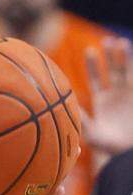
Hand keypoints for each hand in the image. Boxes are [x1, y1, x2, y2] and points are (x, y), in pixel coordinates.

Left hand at [83, 36, 132, 156]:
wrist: (126, 155)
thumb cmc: (107, 147)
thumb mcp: (90, 133)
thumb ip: (81, 119)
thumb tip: (67, 107)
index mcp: (102, 101)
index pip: (96, 78)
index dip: (93, 64)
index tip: (89, 50)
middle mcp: (117, 95)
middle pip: (113, 70)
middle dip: (111, 55)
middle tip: (108, 40)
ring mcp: (131, 96)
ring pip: (129, 72)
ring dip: (126, 57)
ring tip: (122, 42)